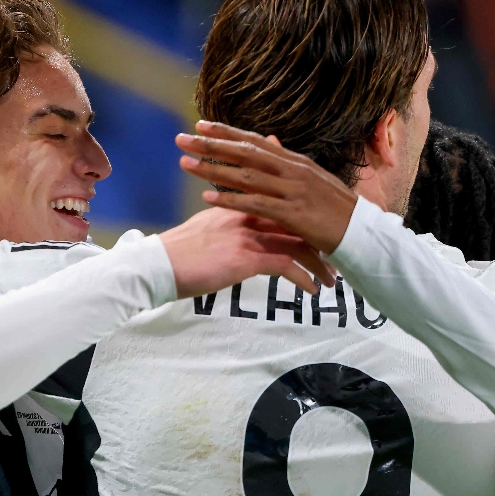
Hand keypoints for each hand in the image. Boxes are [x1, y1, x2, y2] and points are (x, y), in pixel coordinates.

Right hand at [158, 207, 334, 299]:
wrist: (158, 266)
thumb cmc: (179, 252)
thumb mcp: (206, 226)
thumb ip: (227, 219)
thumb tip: (238, 223)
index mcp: (239, 206)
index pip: (283, 206)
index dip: (306, 220)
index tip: (322, 234)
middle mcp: (247, 215)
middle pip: (297, 223)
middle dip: (321, 241)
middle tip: (336, 257)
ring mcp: (247, 236)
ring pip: (297, 244)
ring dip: (319, 264)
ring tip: (330, 280)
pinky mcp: (245, 258)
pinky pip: (285, 266)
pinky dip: (303, 278)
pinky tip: (311, 290)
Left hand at [176, 121, 357, 253]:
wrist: (361, 234)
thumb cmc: (335, 209)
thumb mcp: (312, 179)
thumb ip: (287, 162)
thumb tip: (270, 141)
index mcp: (295, 161)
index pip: (254, 141)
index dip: (226, 132)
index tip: (200, 125)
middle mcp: (292, 171)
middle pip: (245, 153)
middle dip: (212, 145)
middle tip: (182, 138)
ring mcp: (293, 191)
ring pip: (246, 176)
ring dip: (214, 169)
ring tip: (186, 163)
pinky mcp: (293, 213)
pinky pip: (256, 204)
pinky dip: (231, 200)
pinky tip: (208, 198)